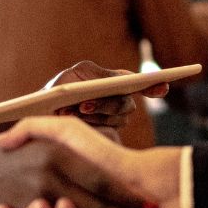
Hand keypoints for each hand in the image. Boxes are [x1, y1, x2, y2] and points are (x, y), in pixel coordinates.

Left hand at [45, 60, 166, 137]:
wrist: (44, 111)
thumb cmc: (61, 88)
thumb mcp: (77, 74)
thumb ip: (96, 75)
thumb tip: (115, 83)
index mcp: (117, 80)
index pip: (141, 83)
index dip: (154, 86)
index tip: (163, 86)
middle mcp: (121, 100)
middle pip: (126, 105)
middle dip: (106, 105)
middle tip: (84, 105)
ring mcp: (115, 118)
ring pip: (117, 119)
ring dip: (94, 115)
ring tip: (72, 109)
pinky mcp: (106, 133)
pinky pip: (106, 130)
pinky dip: (88, 123)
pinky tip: (70, 116)